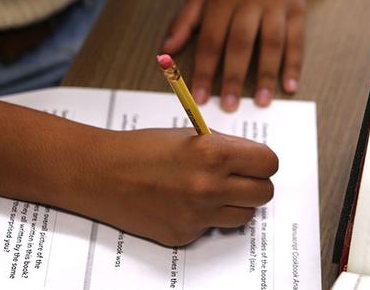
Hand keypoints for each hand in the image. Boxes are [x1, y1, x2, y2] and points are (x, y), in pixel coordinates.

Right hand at [79, 129, 277, 246]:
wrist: (100, 174)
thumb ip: (227, 148)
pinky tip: (183, 203)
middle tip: (239, 180)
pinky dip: (206, 218)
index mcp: (215, 153)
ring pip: (245, 215)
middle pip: (264, 193)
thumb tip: (254, 161)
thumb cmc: (144, 149)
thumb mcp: (192, 135)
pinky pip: (213, 228)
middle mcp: (210, 186)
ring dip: (235, 205)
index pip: (269, 164)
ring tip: (211, 192)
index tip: (255, 164)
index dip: (263, 163)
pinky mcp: (185, 234)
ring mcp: (198, 215)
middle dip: (255, 185)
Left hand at [163, 0, 312, 110]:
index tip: (200, 97)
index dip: (205, 70)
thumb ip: (184, 21)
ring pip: (272, 44)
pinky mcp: (298, 11)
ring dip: (266, 76)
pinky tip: (289, 87)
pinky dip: (293, 66)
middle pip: (241, 44)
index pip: (211, 39)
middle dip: (234, 78)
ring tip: (262, 102)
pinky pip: (296, 42)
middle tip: (230, 106)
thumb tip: (166, 50)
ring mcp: (276, 5)